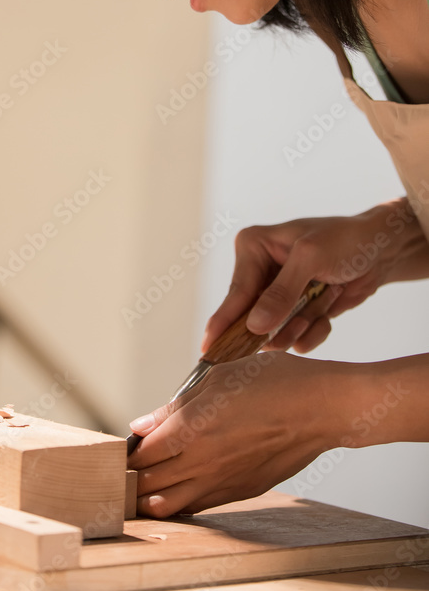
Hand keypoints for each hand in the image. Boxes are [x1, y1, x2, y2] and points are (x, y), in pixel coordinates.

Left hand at [128, 351, 339, 516]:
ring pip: (167, 504)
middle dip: (132, 474)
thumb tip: (141, 426)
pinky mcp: (239, 492)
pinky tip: (179, 486)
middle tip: (133, 462)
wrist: (320, 408)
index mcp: (192, 428)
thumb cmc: (272, 382)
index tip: (129, 443)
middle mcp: (201, 460)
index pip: (141, 453)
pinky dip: (179, 501)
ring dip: (151, 494)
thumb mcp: (218, 378)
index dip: (129, 450)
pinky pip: (197, 506)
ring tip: (150, 478)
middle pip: (147, 482)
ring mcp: (221, 481)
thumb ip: (175, 407)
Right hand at [203, 204, 412, 354]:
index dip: (224, 323)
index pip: (236, 292)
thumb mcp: (312, 258)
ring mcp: (277, 293)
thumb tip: (254, 326)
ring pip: (274, 331)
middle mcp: (259, 270)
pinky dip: (314, 330)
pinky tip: (329, 310)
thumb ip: (282, 292)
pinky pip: (295, 335)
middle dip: (279, 324)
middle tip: (302, 317)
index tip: (208, 350)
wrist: (382, 250)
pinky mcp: (295, 310)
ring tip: (322, 303)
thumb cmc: (346, 240)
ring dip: (301, 325)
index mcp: (252, 247)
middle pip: (252, 317)